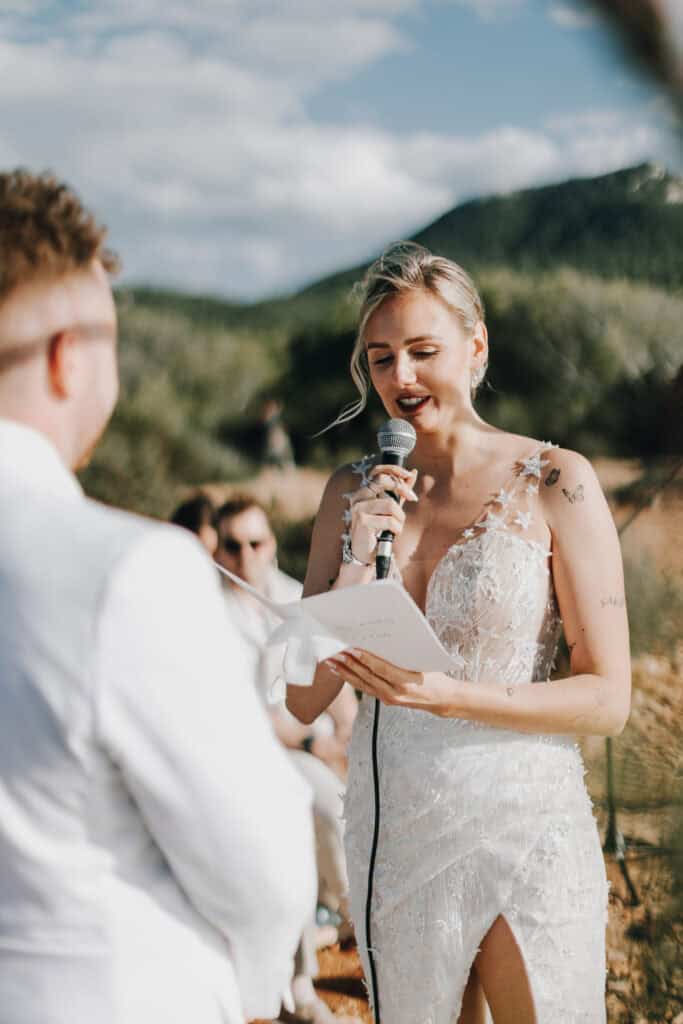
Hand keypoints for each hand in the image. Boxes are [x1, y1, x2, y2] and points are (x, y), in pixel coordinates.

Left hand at [325, 648, 461, 717]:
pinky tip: (341, 672)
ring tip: (331, 662)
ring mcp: (388, 698)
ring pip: (362, 684)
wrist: (441, 699)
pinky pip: (365, 688)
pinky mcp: (385, 700)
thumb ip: (404, 655)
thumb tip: (385, 639)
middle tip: (335, 653)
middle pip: (367, 677)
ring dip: (345, 673)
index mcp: (406, 682)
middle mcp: (394, 693)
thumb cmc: (434, 676)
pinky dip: (352, 679)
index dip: (365, 659)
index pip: (381, 669)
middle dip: (349, 664)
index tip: (352, 649)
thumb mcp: (423, 662)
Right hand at [346, 464, 417, 562]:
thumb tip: (413, 472)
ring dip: (400, 517)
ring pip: (391, 504)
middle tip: (413, 497)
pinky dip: (397, 528)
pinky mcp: (363, 521)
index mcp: (363, 491)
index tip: (409, 477)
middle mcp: (358, 497)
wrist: (366, 554)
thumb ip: (400, 490)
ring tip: (397, 527)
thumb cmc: (379, 530)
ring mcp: (359, 509)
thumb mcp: (392, 507)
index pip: (377, 470)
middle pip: (384, 481)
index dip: (395, 470)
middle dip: (403, 488)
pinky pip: (390, 520)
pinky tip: (393, 534)